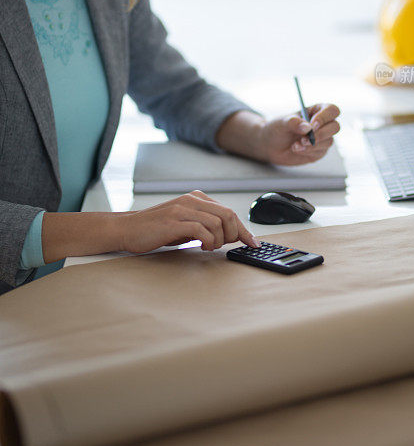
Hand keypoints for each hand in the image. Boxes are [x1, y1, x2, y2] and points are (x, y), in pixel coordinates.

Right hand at [118, 191, 260, 253]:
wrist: (128, 229)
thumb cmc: (157, 229)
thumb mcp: (185, 224)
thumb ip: (205, 225)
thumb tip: (230, 235)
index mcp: (196, 198)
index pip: (229, 211)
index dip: (244, 229)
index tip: (253, 243)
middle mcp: (191, 200)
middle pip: (228, 215)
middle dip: (233, 235)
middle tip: (225, 246)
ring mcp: (182, 209)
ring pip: (218, 222)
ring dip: (219, 240)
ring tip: (209, 247)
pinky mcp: (174, 220)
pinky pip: (202, 229)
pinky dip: (208, 240)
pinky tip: (202, 246)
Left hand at [260, 103, 340, 165]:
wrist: (270, 146)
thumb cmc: (277, 129)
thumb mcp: (281, 123)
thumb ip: (293, 123)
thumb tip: (308, 127)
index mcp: (317, 111)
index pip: (331, 110)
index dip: (325, 117)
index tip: (312, 125)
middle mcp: (323, 124)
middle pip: (335, 127)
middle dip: (321, 134)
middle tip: (304, 139)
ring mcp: (322, 138)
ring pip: (329, 141)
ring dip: (312, 145)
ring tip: (295, 145)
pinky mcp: (319, 151)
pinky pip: (320, 152)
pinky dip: (308, 152)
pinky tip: (296, 149)